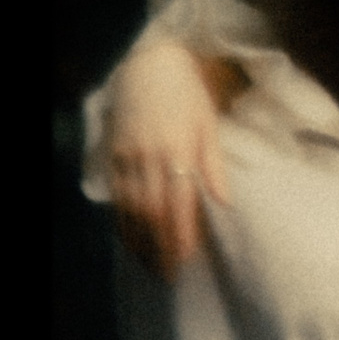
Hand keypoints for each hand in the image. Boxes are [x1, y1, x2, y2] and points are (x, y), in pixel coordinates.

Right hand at [107, 38, 238, 279]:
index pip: (179, 204)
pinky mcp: (113, 153)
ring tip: (152, 266)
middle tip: (171, 276)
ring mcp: (127, 156)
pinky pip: (117, 195)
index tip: (188, 261)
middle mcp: (149, 157)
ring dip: (141, 240)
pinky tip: (131, 239)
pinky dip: (123, 220)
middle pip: (153, 213)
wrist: (150, 63)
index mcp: (178, 151)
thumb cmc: (189, 95)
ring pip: (131, 208)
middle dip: (162, 247)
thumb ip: (214, 167)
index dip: (182, 235)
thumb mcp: (209, 126)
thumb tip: (225, 204)